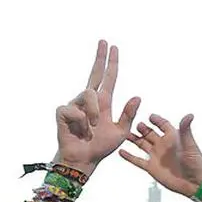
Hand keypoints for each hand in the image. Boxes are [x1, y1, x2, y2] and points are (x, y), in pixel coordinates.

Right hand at [55, 41, 140, 175]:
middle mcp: (89, 100)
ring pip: (89, 94)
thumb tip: (137, 96)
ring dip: (94, 113)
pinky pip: (76, 110)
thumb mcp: (120, 132)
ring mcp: (75, 104)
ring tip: (93, 128)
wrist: (84, 159)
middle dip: (100, 57)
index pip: (108, 78)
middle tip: (104, 41)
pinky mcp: (63, 111)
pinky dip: (82, 123)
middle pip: (94, 73)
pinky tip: (79, 131)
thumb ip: (128, 115)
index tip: (113, 47)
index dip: (111, 63)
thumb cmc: (100, 146)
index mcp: (103, 102)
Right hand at [122, 112, 201, 198]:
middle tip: (134, 123)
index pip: (163, 125)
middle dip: (142, 128)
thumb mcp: (190, 145)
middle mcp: (163, 146)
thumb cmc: (196, 164)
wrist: (194, 183)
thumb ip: (186, 130)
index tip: (150, 116)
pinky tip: (121, 151)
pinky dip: (129, 156)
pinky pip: (138, 160)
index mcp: (173, 138)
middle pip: (149, 133)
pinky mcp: (152, 167)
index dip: (157, 120)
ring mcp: (157, 156)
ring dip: (133, 139)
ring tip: (124, 133)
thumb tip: (189, 115)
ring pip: (141, 144)